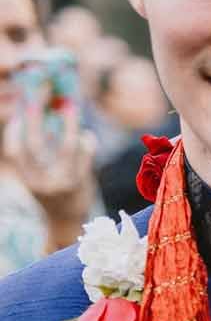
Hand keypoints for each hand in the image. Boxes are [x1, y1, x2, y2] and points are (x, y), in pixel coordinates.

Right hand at [2, 108, 95, 229]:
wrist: (71, 223)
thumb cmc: (54, 195)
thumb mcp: (40, 179)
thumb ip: (40, 157)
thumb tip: (41, 123)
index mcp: (28, 181)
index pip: (14, 152)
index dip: (13, 132)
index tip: (18, 115)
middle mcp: (43, 182)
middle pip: (36, 143)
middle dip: (36, 117)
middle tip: (39, 97)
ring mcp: (65, 182)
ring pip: (68, 145)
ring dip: (70, 123)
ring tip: (70, 108)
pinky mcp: (84, 181)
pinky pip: (86, 153)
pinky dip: (86, 140)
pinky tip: (85, 135)